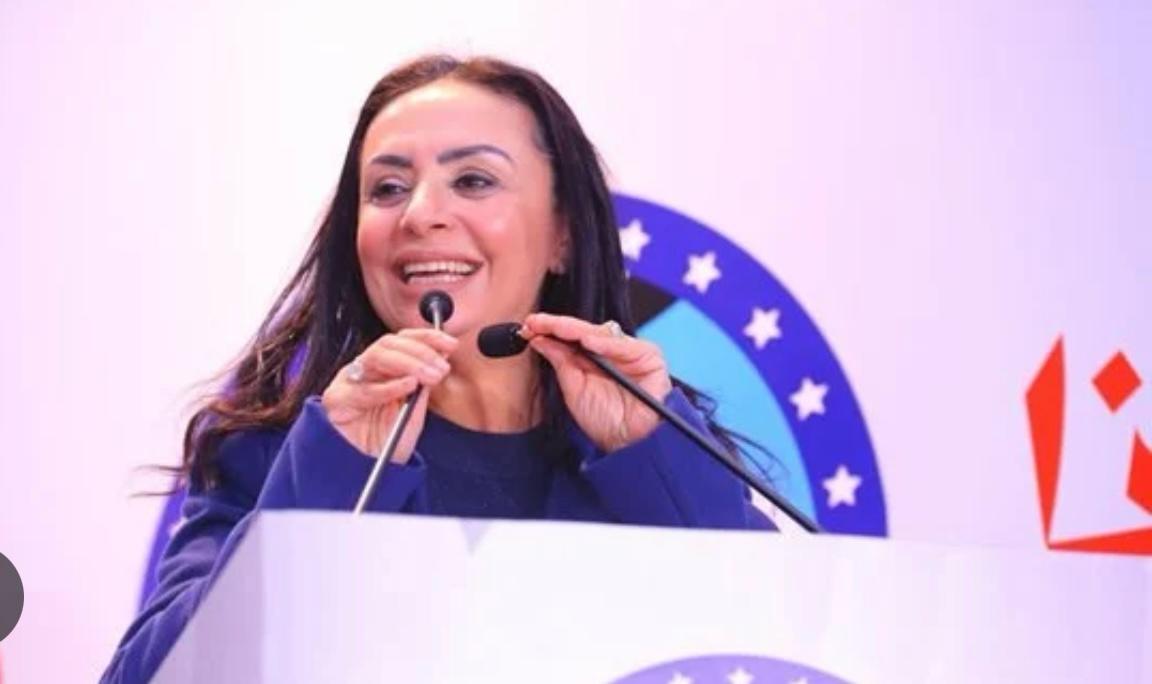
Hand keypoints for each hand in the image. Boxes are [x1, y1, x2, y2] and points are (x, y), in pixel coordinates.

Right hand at [320, 329, 456, 462]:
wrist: (366, 471)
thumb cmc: (389, 440)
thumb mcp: (414, 409)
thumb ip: (424, 384)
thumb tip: (443, 356)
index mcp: (382, 367)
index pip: (402, 340)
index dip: (427, 338)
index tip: (451, 344)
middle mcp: (363, 369)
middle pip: (389, 344)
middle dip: (420, 352)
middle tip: (442, 368)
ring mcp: (348, 382)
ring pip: (376, 357)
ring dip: (408, 363)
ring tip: (429, 376)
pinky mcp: (336, 400)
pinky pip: (363, 389)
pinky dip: (389, 386)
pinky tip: (408, 385)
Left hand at [521, 313, 672, 451]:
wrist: (630, 444)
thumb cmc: (605, 422)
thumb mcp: (574, 390)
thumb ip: (562, 363)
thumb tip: (541, 339)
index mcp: (593, 359)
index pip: (570, 338)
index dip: (549, 331)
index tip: (528, 327)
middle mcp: (611, 352)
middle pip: (583, 332)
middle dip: (558, 326)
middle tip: (536, 323)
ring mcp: (630, 352)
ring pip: (601, 334)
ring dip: (577, 330)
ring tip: (557, 328)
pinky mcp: (649, 357)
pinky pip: (626, 346)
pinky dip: (606, 343)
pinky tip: (588, 341)